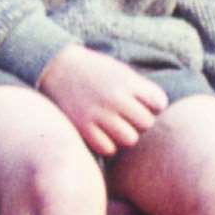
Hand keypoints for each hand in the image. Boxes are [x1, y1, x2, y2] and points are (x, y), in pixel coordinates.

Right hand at [36, 46, 166, 155]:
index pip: (159, 102)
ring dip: (124, 136)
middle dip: (139, 122)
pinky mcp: (82, 127)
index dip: (153, 105)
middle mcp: (115, 97)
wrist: (55, 66)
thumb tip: (158, 113)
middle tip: (126, 117)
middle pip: (146, 123)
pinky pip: (108, 148)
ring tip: (114, 127)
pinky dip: (107, 145)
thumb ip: (139, 89)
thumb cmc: (92, 71)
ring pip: (129, 139)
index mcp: (127, 81)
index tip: (141, 103)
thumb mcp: (119, 71)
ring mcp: (99, 114)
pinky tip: (101, 135)